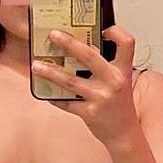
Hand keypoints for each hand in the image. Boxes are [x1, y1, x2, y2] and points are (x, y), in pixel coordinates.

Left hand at [31, 25, 141, 150]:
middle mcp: (113, 82)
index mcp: (123, 71)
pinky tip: (45, 92)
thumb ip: (106, 67)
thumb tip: (79, 50)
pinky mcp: (89, 112)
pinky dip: (54, 97)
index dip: (116, 32)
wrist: (124, 134)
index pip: (127, 43)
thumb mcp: (121, 83)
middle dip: (69, 43)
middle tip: (53, 35)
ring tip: (36, 65)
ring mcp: (100, 97)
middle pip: (89, 56)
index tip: (102, 28)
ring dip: (50, 72)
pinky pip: (66, 102)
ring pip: (70, 81)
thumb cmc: (120, 106)